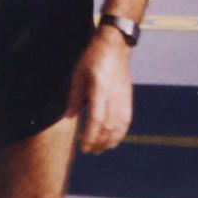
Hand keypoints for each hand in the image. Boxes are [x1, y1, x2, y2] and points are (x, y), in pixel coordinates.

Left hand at [67, 35, 132, 154]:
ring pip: (120, 125)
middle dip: (99, 142)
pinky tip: (114, 139)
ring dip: (110, 140)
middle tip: (89, 151)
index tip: (84, 147)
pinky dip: (121, 132)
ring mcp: (123, 96)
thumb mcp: (78, 74)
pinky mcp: (128, 97)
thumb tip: (69, 117)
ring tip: (101, 148)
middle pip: (109, 126)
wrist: (115, 45)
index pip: (96, 119)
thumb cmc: (92, 58)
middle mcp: (114, 95)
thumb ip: (74, 97)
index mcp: (100, 88)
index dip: (90, 136)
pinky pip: (127, 120)